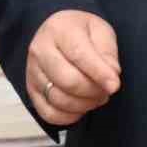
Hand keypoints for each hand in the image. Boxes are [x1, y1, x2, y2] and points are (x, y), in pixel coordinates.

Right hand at [25, 10, 120, 126]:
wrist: (59, 33)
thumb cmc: (82, 33)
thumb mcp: (100, 31)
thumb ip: (107, 52)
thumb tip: (111, 74)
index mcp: (59, 29)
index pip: (79, 55)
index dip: (99, 73)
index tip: (114, 85)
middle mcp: (40, 49)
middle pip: (68, 81)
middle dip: (93, 91)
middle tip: (106, 90)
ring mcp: (32, 71)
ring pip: (59, 99)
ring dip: (84, 104)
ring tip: (96, 96)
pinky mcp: (31, 90)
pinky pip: (49, 114)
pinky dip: (69, 116)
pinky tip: (80, 106)